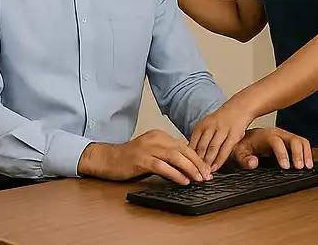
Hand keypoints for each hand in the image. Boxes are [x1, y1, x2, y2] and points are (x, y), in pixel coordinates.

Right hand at [79, 129, 212, 185]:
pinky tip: (184, 181)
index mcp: (159, 136)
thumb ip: (168, 156)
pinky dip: (175, 174)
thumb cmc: (131, 159)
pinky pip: (162, 167)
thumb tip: (189, 166)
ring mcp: (147, 148)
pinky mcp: (141, 160)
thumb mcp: (152, 152)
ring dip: (190, 169)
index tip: (207, 170)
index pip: (184, 146)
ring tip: (199, 179)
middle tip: (207, 176)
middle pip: (182, 150)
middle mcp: (155, 139)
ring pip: (175, 157)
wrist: (109, 159)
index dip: (197, 158)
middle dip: (198, 164)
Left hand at [190, 101, 257, 171]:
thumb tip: (190, 152)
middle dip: (197, 162)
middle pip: (201, 147)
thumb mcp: (207, 126)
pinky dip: (219, 160)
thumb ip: (200, 138)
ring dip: (207, 163)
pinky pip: (225, 150)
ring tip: (204, 173)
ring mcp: (222, 131)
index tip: (186, 166)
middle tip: (193, 173)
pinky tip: (215, 168)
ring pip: (212, 149)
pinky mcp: (233, 135)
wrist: (239, 108)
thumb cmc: (222, 120)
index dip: (188, 156)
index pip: (192, 143)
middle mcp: (210, 127)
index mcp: (201, 126)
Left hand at [231, 127, 312, 170]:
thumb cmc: (243, 145)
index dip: (282, 153)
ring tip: (307, 166)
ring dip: (306, 153)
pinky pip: (303, 144)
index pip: (276, 141)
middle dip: (298, 153)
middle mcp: (278, 133)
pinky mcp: (291, 141)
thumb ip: (244, 159)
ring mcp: (286, 136)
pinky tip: (308, 163)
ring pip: (301, 141)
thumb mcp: (239, 152)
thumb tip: (253, 163)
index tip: (285, 167)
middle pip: (293, 139)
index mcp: (265, 135)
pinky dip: (308, 153)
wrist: (246, 138)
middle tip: (299, 167)